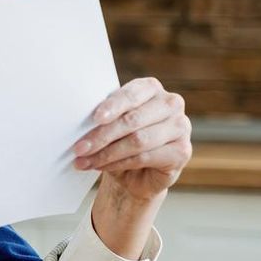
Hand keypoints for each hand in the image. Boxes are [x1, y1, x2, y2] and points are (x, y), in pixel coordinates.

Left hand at [72, 77, 192, 202]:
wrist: (135, 172)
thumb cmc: (118, 140)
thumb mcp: (109, 123)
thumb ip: (102, 116)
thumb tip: (78, 119)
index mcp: (151, 88)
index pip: (132, 94)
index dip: (113, 106)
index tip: (95, 118)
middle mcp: (170, 103)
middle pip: (132, 120)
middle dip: (102, 136)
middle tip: (79, 148)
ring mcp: (181, 127)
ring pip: (138, 140)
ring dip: (106, 153)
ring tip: (84, 160)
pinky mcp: (182, 151)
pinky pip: (145, 157)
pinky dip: (119, 163)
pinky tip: (101, 166)